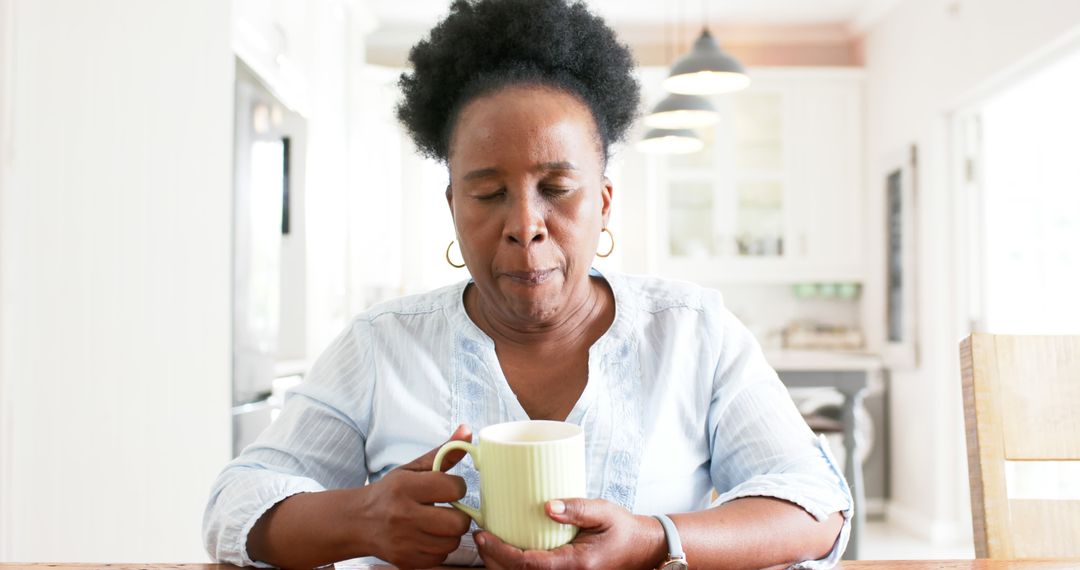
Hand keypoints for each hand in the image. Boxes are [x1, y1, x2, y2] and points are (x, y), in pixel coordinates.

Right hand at [354, 424, 474, 568]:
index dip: (457, 487)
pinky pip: (440, 557)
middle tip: (450, 510)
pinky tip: (428, 537)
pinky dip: (439, 548)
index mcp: (405, 487)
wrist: (358, 521)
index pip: (453, 488)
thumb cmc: (390, 492)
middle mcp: (403, 515)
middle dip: (460, 515)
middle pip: (457, 522)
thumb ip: (443, 453)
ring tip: (438, 523)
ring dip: (451, 533)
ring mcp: (404, 541)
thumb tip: (467, 431)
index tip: (449, 488)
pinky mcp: (405, 560)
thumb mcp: (412, 469)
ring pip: (452, 542)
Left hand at [473, 498, 664, 569]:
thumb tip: (548, 505)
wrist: (640, 550)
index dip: (499, 551)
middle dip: (492, 559)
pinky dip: (513, 565)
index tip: (482, 535)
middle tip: (479, 536)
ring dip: (499, 564)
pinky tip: (504, 549)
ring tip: (487, 542)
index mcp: (573, 564)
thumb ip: (578, 509)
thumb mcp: (604, 512)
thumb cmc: (622, 529)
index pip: (526, 564)